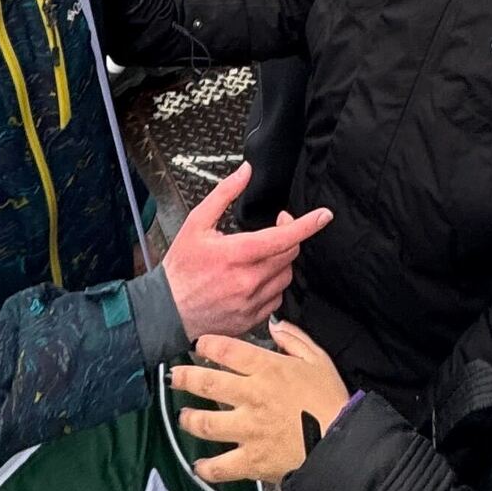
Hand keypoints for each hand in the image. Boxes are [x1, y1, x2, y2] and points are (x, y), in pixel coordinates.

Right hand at [159, 163, 330, 339]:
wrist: (167, 310)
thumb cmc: (181, 267)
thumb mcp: (197, 223)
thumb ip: (224, 194)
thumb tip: (246, 171)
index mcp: (237, 254)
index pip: (282, 237)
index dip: (307, 224)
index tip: (324, 215)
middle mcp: (248, 280)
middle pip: (289, 254)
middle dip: (289, 236)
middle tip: (277, 225)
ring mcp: (252, 302)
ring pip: (286, 275)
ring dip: (282, 260)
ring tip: (262, 254)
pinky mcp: (252, 318)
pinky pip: (277, 297)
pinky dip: (273, 284)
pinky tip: (256, 277)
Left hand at [172, 320, 351, 482]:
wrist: (341, 443)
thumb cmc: (331, 399)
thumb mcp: (318, 359)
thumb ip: (295, 338)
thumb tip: (274, 324)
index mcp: (268, 369)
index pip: (227, 350)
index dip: (207, 345)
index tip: (198, 345)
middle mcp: (252, 396)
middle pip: (207, 384)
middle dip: (185, 378)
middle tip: (174, 378)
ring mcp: (248, 430)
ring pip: (205, 424)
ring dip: (189, 419)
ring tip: (183, 417)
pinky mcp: (251, 460)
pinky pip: (220, 467)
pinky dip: (206, 468)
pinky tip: (199, 465)